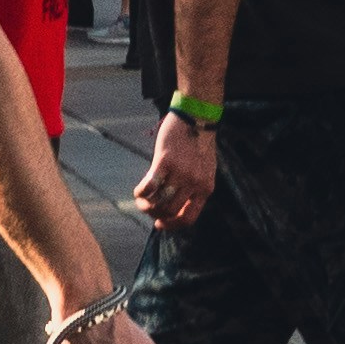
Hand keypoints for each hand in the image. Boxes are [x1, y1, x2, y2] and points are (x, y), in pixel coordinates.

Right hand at [131, 112, 220, 232]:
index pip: (188, 218)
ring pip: (158, 202)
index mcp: (206, 188)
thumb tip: (176, 206)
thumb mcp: (205, 170)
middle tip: (148, 208)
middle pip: (170, 211)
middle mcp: (194, 183)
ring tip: (141, 201)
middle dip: (155, 214)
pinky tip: (138, 191)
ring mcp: (180, 173)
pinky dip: (140, 192)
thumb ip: (195, 188)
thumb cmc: (199, 144)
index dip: (171, 225)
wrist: (197, 118)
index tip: (159, 224)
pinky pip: (149, 186)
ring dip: (146, 205)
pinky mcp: (165, 161)